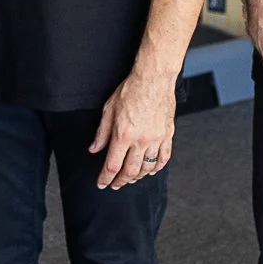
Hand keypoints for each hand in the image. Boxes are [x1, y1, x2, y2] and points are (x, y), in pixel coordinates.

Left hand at [90, 67, 176, 189]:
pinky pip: (163, 158)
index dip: (106, 178)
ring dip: (138, 176)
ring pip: (147, 167)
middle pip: (130, 170)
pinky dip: (157, 167)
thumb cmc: (131, 90)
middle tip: (116, 184)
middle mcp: (141, 140)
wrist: (153, 79)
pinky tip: (151, 170)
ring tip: (131, 178)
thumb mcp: (109, 109)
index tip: (102, 183)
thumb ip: (102, 133)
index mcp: (123, 134)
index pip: (112, 165)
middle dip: (121, 181)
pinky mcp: (167, 135)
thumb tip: (94, 149)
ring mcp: (156, 138)